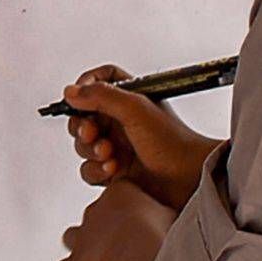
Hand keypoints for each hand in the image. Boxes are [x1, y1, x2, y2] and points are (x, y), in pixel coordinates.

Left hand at [53, 181, 176, 260]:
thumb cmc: (172, 238)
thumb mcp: (179, 214)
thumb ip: (171, 212)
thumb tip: (189, 213)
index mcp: (121, 192)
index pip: (118, 193)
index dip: (129, 209)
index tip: (142, 223)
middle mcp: (97, 209)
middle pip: (96, 214)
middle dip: (109, 229)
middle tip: (130, 248)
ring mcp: (85, 237)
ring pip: (73, 237)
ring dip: (84, 247)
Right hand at [65, 64, 220, 211]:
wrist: (190, 180)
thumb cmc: (174, 143)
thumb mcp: (136, 110)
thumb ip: (102, 96)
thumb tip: (72, 91)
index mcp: (129, 99)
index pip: (100, 80)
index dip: (86, 85)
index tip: (78, 96)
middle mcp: (121, 121)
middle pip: (83, 116)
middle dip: (82, 127)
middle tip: (93, 134)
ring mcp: (117, 147)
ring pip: (83, 145)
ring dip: (90, 150)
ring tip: (110, 155)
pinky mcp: (115, 171)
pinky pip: (89, 170)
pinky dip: (96, 170)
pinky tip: (113, 170)